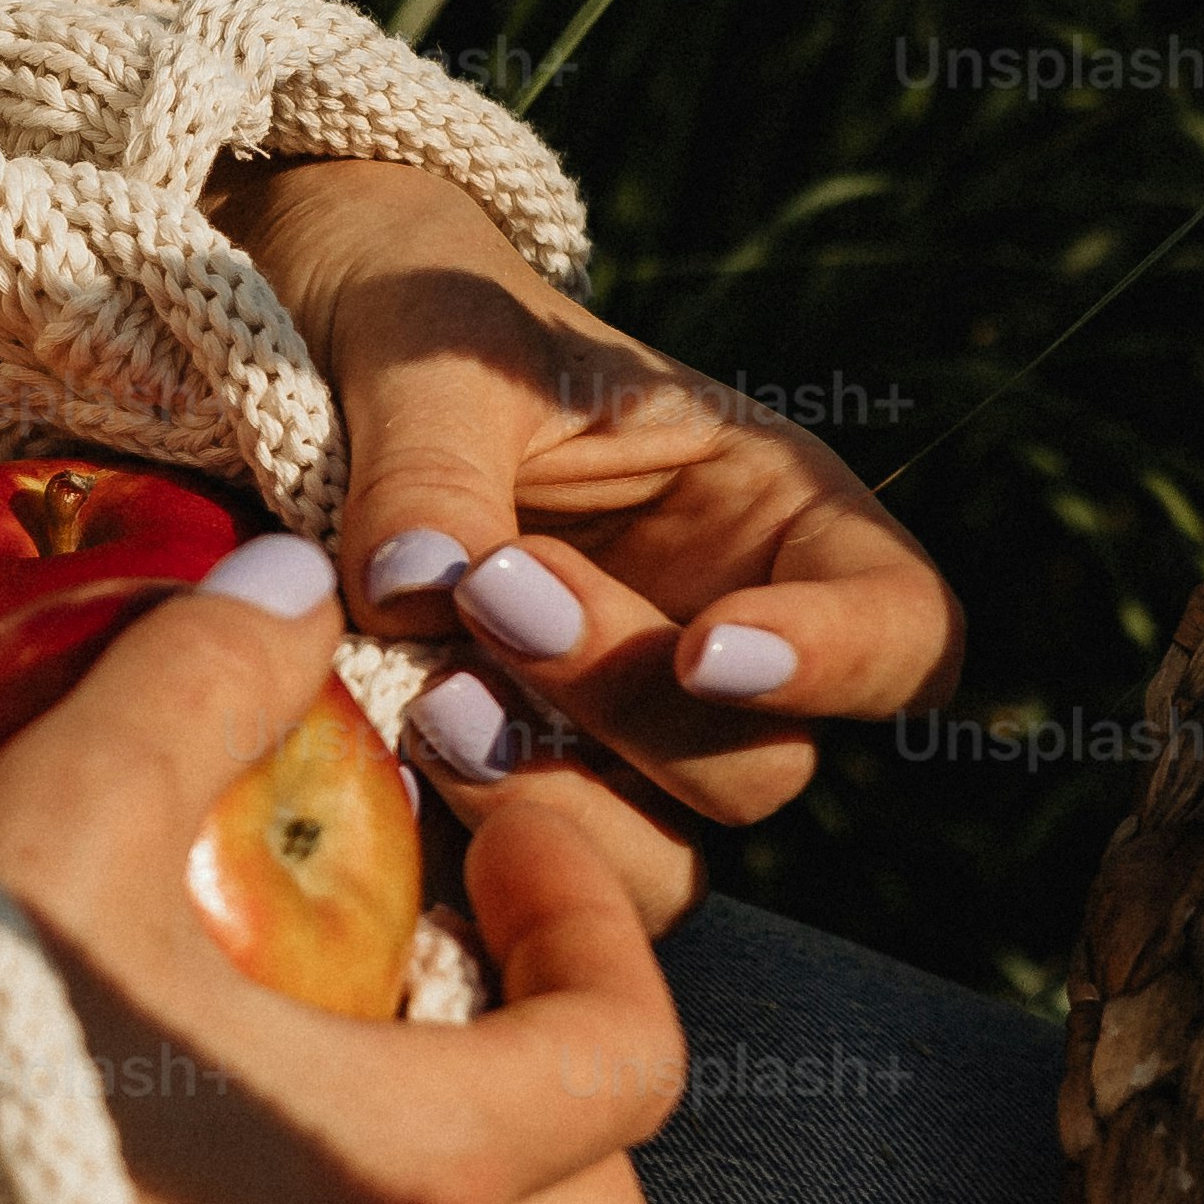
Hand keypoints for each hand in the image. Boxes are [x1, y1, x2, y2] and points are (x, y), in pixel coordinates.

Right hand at [0, 544, 683, 1203]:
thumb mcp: (60, 826)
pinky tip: (210, 1198)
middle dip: (557, 1086)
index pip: (624, 1056)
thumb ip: (196, 687)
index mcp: (408, 1164)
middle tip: (450, 971)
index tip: (501, 847)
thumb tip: (291, 586)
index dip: (593, 927)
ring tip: (328, 1086)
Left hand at [218, 157, 960, 908]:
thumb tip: (416, 589)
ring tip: (426, 699)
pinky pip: (528, 880)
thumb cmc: (414, 323)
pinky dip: (465, 848)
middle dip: (626, 707)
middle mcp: (719, 648)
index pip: (902, 627)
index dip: (837, 664)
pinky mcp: (505, 799)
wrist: (301, 357)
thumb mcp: (430, 348)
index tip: (705, 651)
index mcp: (769, 517)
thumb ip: (436, 461)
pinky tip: (382, 762)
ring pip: (659, 860)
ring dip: (552, 802)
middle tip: (491, 601)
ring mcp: (613, 745)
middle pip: (760, 767)